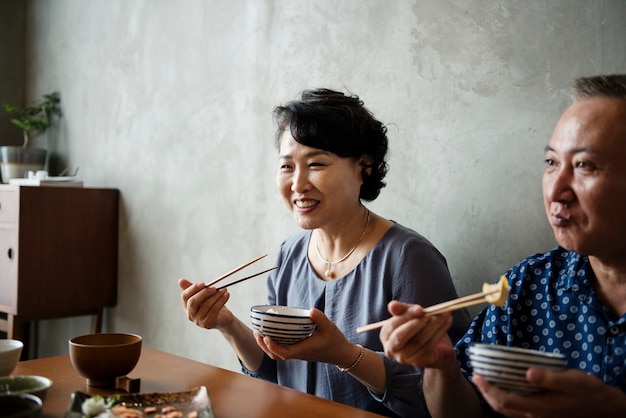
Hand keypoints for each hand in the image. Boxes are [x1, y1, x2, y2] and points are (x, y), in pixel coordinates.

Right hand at [178, 278, 232, 329]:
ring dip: (216, 296)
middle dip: (203, 293)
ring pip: (206, 305)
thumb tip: (180, 281)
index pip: (184, 296)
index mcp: (187, 307)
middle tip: (214, 287)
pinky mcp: (209, 323)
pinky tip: (227, 295)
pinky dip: (221, 301)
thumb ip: (193, 288)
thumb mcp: (203, 295)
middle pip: (192, 302)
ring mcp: (199, 321)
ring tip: (224, 289)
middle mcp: (191, 315)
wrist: (224, 318)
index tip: (203, 283)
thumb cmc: (212, 305)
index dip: (192, 289)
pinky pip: (214, 310)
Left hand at [253, 308, 356, 365]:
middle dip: (264, 345)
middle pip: (276, 355)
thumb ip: (320, 318)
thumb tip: (310, 310)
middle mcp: (298, 353)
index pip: (283, 353)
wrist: (341, 353)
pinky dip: (274, 344)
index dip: (272, 346)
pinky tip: (273, 334)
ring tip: (260, 333)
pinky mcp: (299, 351)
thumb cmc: (335, 341)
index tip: (266, 337)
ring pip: (278, 354)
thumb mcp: (329, 327)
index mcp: (303, 350)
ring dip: (267, 346)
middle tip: (257, 332)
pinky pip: (282, 350)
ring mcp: (298, 353)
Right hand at [379, 300, 455, 367]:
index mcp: (386, 335)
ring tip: (444, 314)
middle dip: (416, 324)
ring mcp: (404, 358)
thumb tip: (392, 305)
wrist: (436, 347)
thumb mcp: (411, 315)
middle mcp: (391, 349)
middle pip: (400, 337)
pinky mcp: (419, 361)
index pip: (392, 325)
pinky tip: (446, 322)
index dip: (406, 316)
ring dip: (433, 325)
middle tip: (430, 314)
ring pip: (418, 341)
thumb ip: (402, 309)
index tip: (420, 309)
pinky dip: (440, 331)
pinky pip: (429, 346)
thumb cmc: (419, 328)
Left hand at [474, 367, 625, 417]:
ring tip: (484, 381)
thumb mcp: (572, 381)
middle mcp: (535, 416)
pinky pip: (516, 410)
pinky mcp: (541, 415)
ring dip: (493, 397)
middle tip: (476, 376)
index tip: (477, 375)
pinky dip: (504, 400)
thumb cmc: (588, 392)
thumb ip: (549, 378)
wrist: (604, 408)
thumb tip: (528, 372)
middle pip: (502, 408)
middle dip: (486, 393)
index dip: (488, 389)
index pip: (505, 400)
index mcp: (540, 408)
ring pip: (507, 411)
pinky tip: (503, 388)